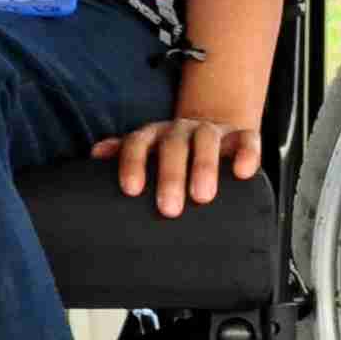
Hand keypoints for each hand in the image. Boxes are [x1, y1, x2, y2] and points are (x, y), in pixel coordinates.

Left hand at [95, 114, 261, 220]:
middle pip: (172, 146)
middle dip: (170, 176)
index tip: (131, 190)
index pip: (137, 144)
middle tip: (169, 209)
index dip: (133, 163)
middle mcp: (180, 130)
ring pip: (206, 141)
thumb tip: (94, 156)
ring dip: (204, 166)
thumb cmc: (172, 154)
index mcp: (154, 136)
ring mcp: (211, 131)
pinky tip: (243, 172)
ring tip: (202, 197)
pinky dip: (246, 153)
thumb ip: (122, 154)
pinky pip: (246, 139)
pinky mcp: (240, 135)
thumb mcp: (147, 153)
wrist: (212, 132)